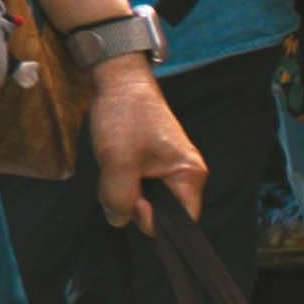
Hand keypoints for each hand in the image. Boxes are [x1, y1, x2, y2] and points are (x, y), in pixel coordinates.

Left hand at [85, 61, 204, 233]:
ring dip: (124, 193)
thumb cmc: (125, 115)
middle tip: (118, 180)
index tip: (134, 201)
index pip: (182, 223)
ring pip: (145, 201)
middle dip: (135, 207)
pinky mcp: (152, 164)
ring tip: (115, 167)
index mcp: (189, 175)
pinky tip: (114, 166)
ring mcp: (167, 169)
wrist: (117, 80)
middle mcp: (184, 175)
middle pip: (162, 214)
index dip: (154, 222)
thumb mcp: (118, 162)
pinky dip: (122, 183)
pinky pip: (138, 187)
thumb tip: (119, 219)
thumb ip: (119, 199)